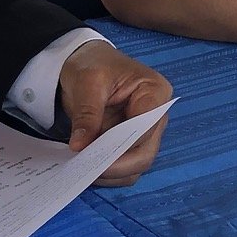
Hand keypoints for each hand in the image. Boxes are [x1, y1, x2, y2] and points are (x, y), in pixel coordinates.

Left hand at [58, 39, 171, 187]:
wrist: (87, 63)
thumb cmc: (93, 65)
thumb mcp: (87, 82)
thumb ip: (87, 114)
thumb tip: (80, 147)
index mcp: (154, 91)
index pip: (146, 128)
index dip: (123, 146)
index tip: (96, 157)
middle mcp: (156, 116)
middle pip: (145, 153)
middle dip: (117, 166)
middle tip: (87, 169)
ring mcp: (145, 133)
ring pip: (136, 165)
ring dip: (111, 173)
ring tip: (82, 169)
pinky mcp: (131, 144)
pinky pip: (125, 167)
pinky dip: (107, 173)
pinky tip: (87, 167)